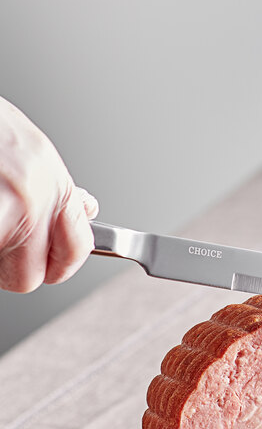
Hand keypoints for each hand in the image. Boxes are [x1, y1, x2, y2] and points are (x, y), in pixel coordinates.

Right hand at [0, 97, 97, 292]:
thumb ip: (60, 189)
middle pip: (31, 276)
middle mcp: (35, 199)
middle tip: (6, 245)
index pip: (77, 249)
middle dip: (17, 268)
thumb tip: (86, 210)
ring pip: (2, 273)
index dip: (63, 265)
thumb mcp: (37, 153)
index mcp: (54, 184)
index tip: (54, 265)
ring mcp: (6, 209)